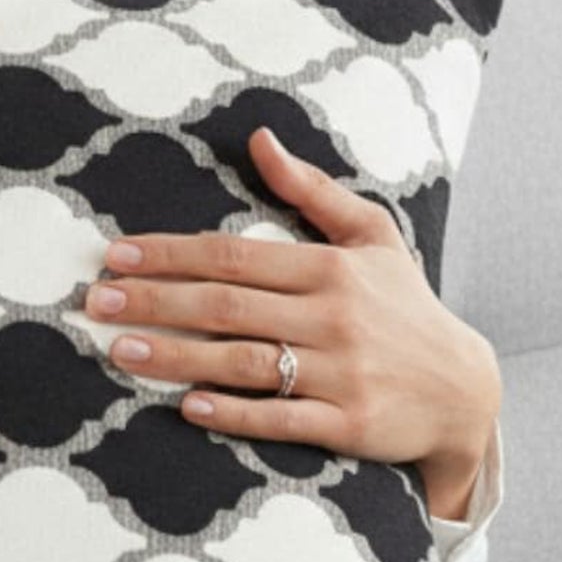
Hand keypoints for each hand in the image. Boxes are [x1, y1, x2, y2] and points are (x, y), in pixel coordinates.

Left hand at [82, 126, 500, 516]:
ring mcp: (341, 373)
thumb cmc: (404, 307)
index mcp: (330, 268)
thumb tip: (259, 138)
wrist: (464, 390)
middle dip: (156, 301)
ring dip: (177, 357)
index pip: (233, 256)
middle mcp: (334, 317)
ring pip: (245, 362)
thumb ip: (311, 191)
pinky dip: (235, 412)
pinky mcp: (348, 423)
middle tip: (96, 301)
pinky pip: (281, 419)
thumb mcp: (372, 237)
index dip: (169, 255)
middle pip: (227, 306)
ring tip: (119, 350)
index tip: (115, 256)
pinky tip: (188, 406)